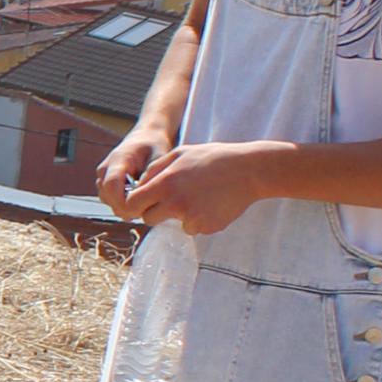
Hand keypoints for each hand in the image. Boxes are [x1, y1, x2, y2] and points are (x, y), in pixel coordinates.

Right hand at [95, 128, 169, 210]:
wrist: (145, 137)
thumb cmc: (154, 146)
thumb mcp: (159, 158)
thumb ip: (150, 177)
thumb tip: (143, 197)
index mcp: (118, 159)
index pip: (111, 186)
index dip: (123, 202)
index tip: (141, 209)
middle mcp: (105, 168)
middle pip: (108, 197)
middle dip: (126, 207)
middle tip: (148, 207)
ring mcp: (102, 176)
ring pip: (108, 200)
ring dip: (124, 205)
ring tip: (144, 199)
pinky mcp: (103, 182)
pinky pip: (109, 199)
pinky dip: (122, 202)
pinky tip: (138, 197)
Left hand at [122, 138, 286, 235]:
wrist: (249, 171)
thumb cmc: (213, 158)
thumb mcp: (180, 154)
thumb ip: (155, 170)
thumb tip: (138, 185)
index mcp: (165, 184)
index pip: (132, 204)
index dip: (135, 203)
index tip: (141, 202)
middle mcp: (175, 203)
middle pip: (148, 219)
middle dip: (154, 211)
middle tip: (171, 200)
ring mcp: (192, 218)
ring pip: (173, 224)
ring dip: (180, 216)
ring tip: (199, 197)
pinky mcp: (207, 227)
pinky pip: (194, 228)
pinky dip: (199, 220)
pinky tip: (211, 204)